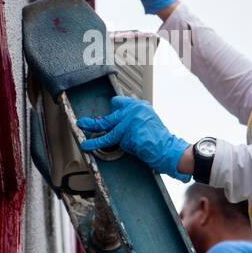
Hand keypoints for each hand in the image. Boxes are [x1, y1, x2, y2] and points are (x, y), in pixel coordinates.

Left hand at [76, 95, 190, 181]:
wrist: (168, 149)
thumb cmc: (159, 139)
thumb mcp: (147, 121)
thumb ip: (133, 118)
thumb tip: (115, 123)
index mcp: (139, 106)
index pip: (118, 102)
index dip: (110, 110)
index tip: (104, 114)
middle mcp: (134, 110)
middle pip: (110, 115)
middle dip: (95, 121)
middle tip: (83, 122)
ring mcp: (129, 121)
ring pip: (107, 127)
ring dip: (93, 133)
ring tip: (84, 137)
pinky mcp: (127, 134)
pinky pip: (116, 142)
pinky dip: (106, 146)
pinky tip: (92, 147)